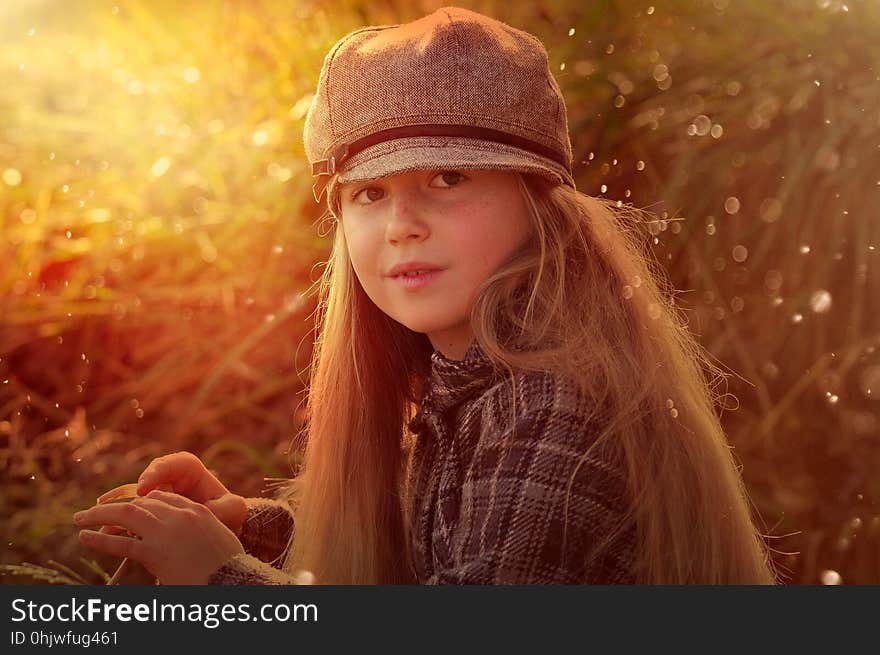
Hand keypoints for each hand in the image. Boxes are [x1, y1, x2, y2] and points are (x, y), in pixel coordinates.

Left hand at [75, 489, 244, 584]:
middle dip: (114, 506)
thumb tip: (189, 538)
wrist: (232, 580)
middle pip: (141, 502)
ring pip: (126, 515)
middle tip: (92, 512)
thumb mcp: (220, 539)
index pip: (163, 497)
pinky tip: (85, 538)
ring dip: (99, 515)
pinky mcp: (155, 552)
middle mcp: (180, 515)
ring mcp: (166, 532)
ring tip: (80, 519)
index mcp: (197, 511)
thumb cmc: (229, 566)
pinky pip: (122, 544)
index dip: (141, 501)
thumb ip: (201, 531)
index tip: (128, 507)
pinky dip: (100, 540)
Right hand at [97, 451, 247, 537]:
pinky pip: (131, 511)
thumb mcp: (232, 509)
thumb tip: (209, 509)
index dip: (155, 473)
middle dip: (131, 491)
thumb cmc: (226, 512)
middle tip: (117, 505)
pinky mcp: (149, 507)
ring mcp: (157, 491)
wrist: (221, 525)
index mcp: (189, 468)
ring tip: (103, 519)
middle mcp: (169, 476)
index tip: (143, 489)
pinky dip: (119, 520)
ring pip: (134, 495)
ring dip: (120, 507)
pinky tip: (105, 532)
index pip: (172, 463)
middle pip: (147, 478)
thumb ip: (225, 507)